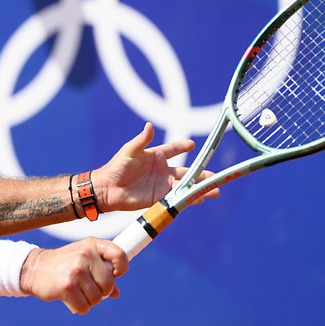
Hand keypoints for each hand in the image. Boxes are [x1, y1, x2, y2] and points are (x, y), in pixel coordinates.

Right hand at [19, 238, 127, 314]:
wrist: (34, 269)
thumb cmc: (62, 264)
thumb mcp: (82, 259)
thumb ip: (101, 272)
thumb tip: (116, 292)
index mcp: (92, 245)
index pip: (120, 256)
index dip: (121, 269)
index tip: (114, 275)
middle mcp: (85, 254)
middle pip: (108, 284)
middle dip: (101, 291)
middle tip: (87, 288)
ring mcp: (76, 270)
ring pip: (97, 298)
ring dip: (89, 301)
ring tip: (77, 292)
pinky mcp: (67, 286)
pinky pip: (84, 307)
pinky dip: (80, 308)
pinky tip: (71, 299)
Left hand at [92, 122, 218, 211]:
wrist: (107, 189)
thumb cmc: (117, 167)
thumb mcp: (130, 151)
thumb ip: (142, 140)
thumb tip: (150, 125)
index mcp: (156, 156)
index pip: (173, 149)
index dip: (183, 146)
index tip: (193, 144)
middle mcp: (162, 170)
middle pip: (187, 171)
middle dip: (202, 173)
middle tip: (217, 175)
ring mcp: (162, 185)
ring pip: (186, 186)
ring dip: (200, 188)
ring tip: (216, 190)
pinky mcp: (159, 198)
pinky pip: (177, 198)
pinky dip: (190, 199)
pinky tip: (201, 200)